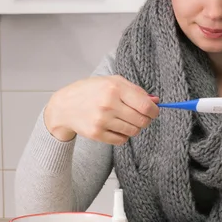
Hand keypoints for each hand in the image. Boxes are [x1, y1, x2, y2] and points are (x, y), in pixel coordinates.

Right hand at [44, 75, 159, 144]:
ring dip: (134, 127)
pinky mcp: (96, 133)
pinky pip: (121, 140)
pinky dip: (123, 135)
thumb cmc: (92, 91)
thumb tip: (156, 101)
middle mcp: (108, 104)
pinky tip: (115, 127)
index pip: (145, 106)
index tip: (153, 111)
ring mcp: (101, 120)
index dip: (154, 111)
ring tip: (125, 120)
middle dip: (145, 120)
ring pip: (133, 131)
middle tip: (140, 116)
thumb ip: (136, 90)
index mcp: (115, 88)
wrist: (64, 106)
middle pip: (142, 121)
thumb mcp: (113, 82)